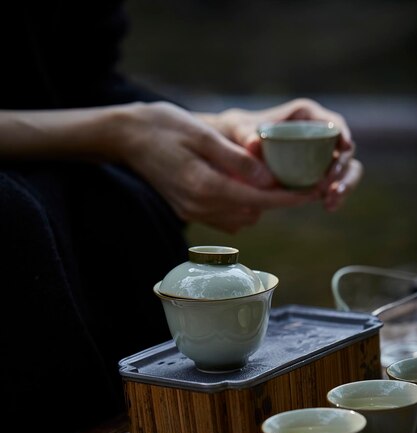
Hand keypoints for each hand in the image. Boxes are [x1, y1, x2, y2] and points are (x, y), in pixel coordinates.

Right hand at [113, 101, 320, 232]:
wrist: (127, 138)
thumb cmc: (165, 127)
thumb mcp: (204, 136)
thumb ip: (237, 161)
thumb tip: (270, 182)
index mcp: (205, 188)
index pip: (260, 200)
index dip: (291, 197)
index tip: (316, 191)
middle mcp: (200, 207)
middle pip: (253, 213)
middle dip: (278, 200)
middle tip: (301, 181)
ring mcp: (193, 213)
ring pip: (240, 219)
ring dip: (259, 204)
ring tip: (274, 181)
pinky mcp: (188, 211)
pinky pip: (225, 218)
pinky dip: (241, 206)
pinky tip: (245, 186)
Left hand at [209, 98, 362, 211]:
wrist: (230, 153)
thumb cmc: (235, 133)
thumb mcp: (238, 130)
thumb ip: (245, 134)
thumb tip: (254, 144)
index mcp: (305, 116)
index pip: (331, 122)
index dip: (342, 133)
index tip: (344, 148)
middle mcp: (317, 135)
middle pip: (344, 149)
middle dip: (344, 168)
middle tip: (333, 187)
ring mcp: (319, 157)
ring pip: (345, 169)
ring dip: (345, 185)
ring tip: (331, 201)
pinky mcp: (315, 176)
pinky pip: (333, 185)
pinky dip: (335, 196)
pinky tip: (329, 207)